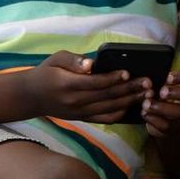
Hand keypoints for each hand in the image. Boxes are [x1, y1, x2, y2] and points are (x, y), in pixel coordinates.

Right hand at [22, 50, 145, 122]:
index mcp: (68, 85)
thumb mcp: (55, 59)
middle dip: (129, 89)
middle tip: (148, 83)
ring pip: (109, 108)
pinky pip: (104, 118)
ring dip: (130, 101)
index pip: (95, 83)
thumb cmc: (46, 73)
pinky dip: (119, 114)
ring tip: (147, 94)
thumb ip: (73, 60)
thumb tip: (90, 64)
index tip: (128, 72)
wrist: (31, 96)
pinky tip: (132, 106)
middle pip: (107, 96)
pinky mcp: (82, 118)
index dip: (113, 78)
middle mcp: (75, 101)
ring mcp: (80, 112)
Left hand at [142, 68, 179, 137]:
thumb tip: (149, 79)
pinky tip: (144, 113)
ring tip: (146, 103)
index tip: (168, 77)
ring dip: (162, 108)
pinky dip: (154, 119)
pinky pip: (167, 126)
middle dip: (178, 93)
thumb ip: (160, 80)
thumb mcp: (161, 85)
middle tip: (162, 92)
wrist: (156, 118)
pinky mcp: (174, 128)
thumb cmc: (159, 95)